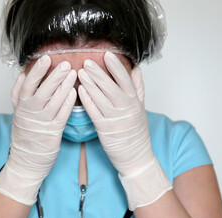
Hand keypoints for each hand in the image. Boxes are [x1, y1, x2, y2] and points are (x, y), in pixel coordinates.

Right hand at [0, 56, 76, 204]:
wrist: (26, 161)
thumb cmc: (24, 135)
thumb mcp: (16, 113)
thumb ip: (18, 94)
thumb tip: (22, 75)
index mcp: (21, 106)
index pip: (29, 85)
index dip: (38, 71)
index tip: (46, 58)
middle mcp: (31, 113)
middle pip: (43, 91)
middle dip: (55, 76)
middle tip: (66, 64)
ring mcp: (43, 123)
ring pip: (54, 101)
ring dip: (65, 86)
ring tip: (74, 73)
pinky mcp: (54, 132)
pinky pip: (62, 115)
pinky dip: (68, 103)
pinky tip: (75, 92)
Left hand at [78, 52, 171, 210]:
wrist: (136, 157)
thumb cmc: (137, 132)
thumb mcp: (141, 109)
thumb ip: (138, 88)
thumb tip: (136, 69)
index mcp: (135, 102)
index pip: (126, 80)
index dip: (116, 67)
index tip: (108, 55)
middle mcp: (126, 109)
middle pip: (110, 87)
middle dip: (98, 73)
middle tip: (87, 61)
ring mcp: (115, 119)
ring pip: (100, 98)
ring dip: (90, 84)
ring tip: (81, 72)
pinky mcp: (104, 129)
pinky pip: (94, 112)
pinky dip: (87, 100)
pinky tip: (80, 90)